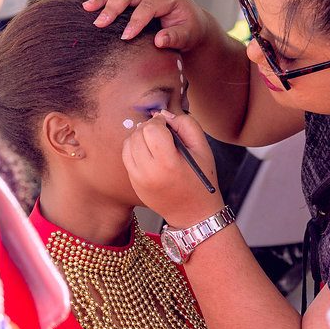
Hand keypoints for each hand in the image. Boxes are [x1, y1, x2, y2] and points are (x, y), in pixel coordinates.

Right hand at [78, 0, 211, 48]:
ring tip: (86, 8)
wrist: (191, 21)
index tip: (125, 36)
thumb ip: (176, 37)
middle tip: (99, 24)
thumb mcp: (188, 35)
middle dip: (113, 7)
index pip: (148, 6)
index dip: (136, 21)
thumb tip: (160, 40)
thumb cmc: (190, 29)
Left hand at [122, 110, 223, 227]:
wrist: (193, 213)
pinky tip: (149, 152)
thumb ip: (186, 125)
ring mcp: (138, 179)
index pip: (151, 129)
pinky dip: (134, 149)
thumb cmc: (201, 181)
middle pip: (137, 135)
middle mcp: (149, 172)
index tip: (167, 124)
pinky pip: (126, 157)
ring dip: (139, 137)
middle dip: (149, 128)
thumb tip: (165, 115)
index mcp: (168, 163)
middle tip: (162, 132)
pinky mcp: (133, 183)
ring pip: (128, 144)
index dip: (159, 121)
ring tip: (154, 142)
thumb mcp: (203, 149)